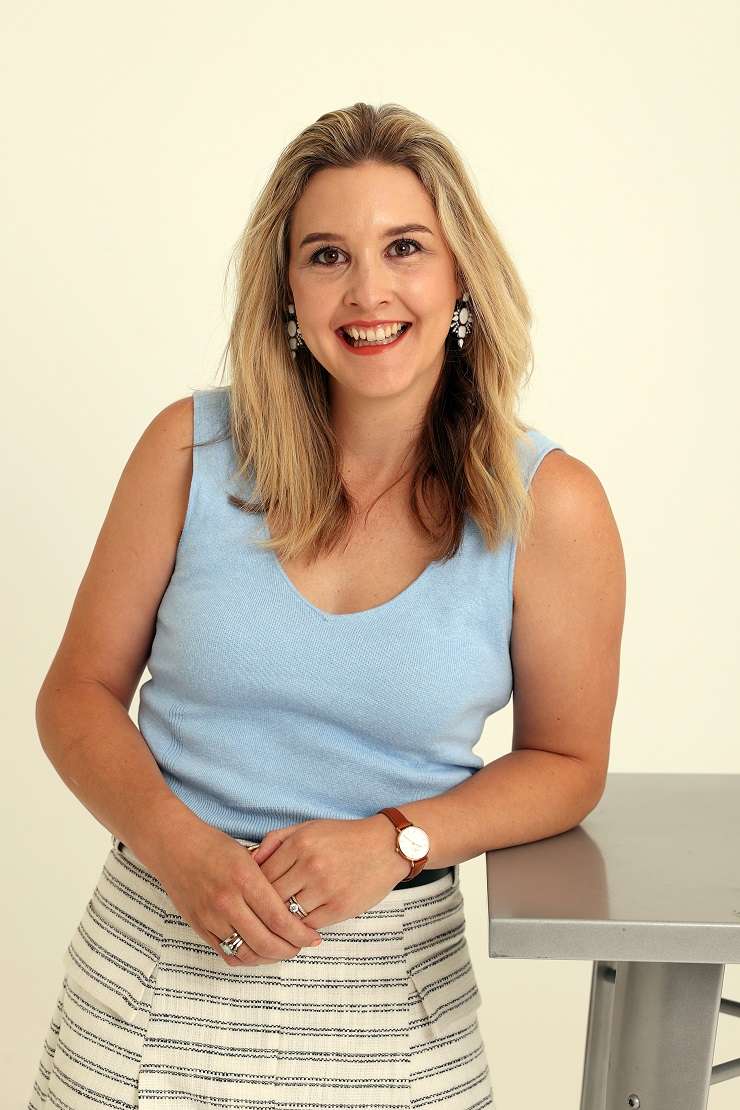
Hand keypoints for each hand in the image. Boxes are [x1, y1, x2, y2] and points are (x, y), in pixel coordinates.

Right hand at [147, 815, 323, 967]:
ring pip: (247, 953)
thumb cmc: (214, 845)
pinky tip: (259, 951)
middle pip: (266, 942)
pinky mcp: (199, 927)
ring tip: (283, 949)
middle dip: (290, 949)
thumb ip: (268, 879)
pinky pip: (227, 954)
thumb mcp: (247, 854)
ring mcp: (211, 917)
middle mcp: (227, 901)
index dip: (300, 934)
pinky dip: (247, 958)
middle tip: (301, 946)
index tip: (313, 937)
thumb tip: (295, 902)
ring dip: (270, 957)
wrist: (174, 846)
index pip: (279, 918)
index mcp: (244, 879)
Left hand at [249, 815, 411, 936]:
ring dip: (281, 920)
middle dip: (263, 907)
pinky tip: (299, 924)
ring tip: (277, 921)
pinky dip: (301, 927)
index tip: (252, 895)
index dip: (253, 889)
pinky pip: (309, 925)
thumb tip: (249, 861)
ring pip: (288, 914)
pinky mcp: (339, 907)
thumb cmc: (343, 837)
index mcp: (299, 844)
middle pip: (271, 897)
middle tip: (259, 913)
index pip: (262, 875)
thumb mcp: (307, 828)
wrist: (385, 846)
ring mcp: (325, 888)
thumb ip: (276, 841)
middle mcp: (310, 865)